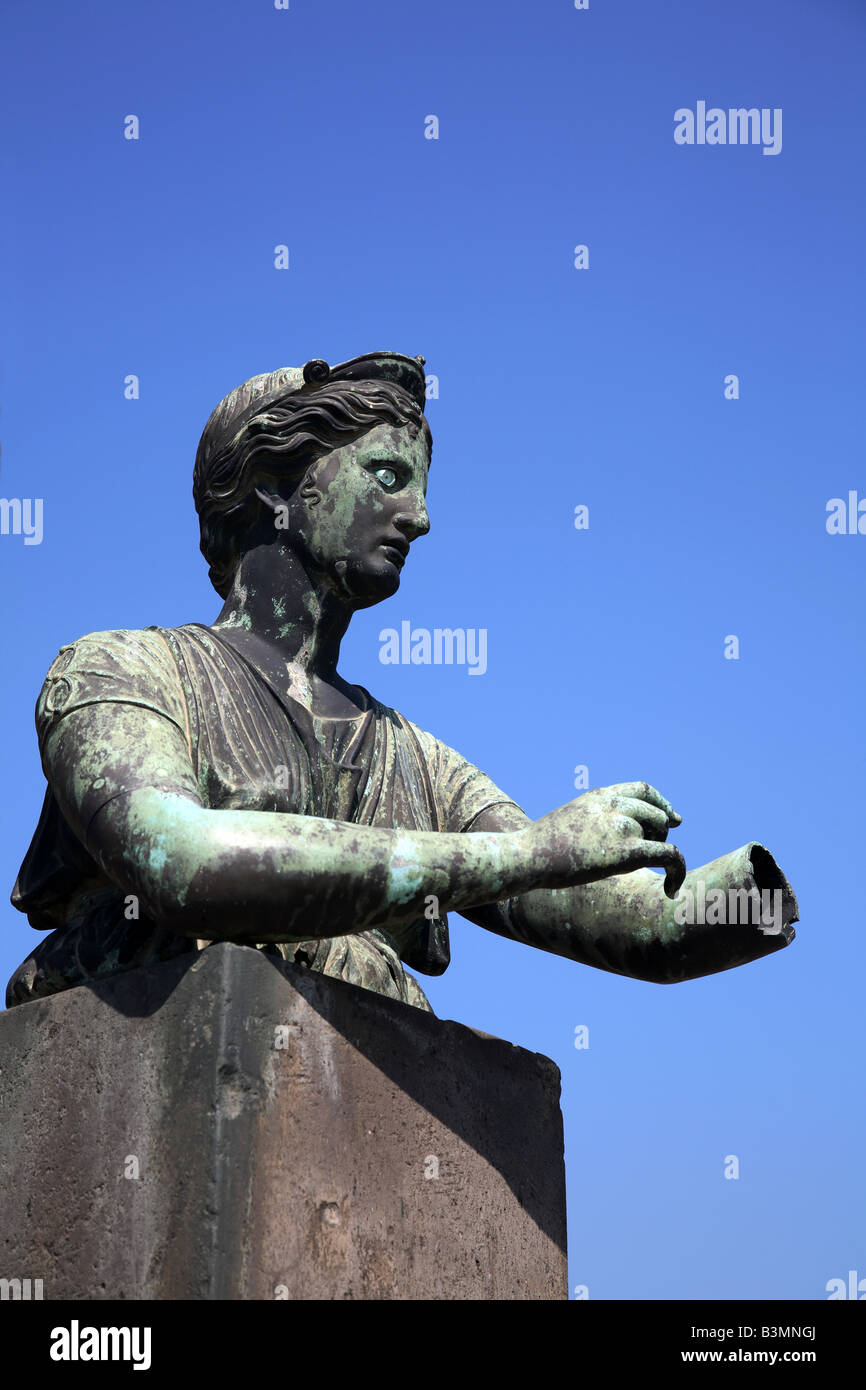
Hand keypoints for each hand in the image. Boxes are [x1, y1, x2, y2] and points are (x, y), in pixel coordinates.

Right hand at [525, 782, 685, 897]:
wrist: (527, 855)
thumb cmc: (539, 846)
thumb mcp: (567, 820)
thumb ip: (591, 819)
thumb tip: (602, 836)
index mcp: (598, 796)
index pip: (643, 789)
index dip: (661, 804)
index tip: (672, 819)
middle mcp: (613, 805)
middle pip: (657, 813)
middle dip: (660, 834)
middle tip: (650, 856)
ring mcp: (621, 825)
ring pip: (662, 833)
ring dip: (661, 851)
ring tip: (644, 870)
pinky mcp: (626, 851)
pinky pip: (669, 856)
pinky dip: (677, 872)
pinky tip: (672, 889)